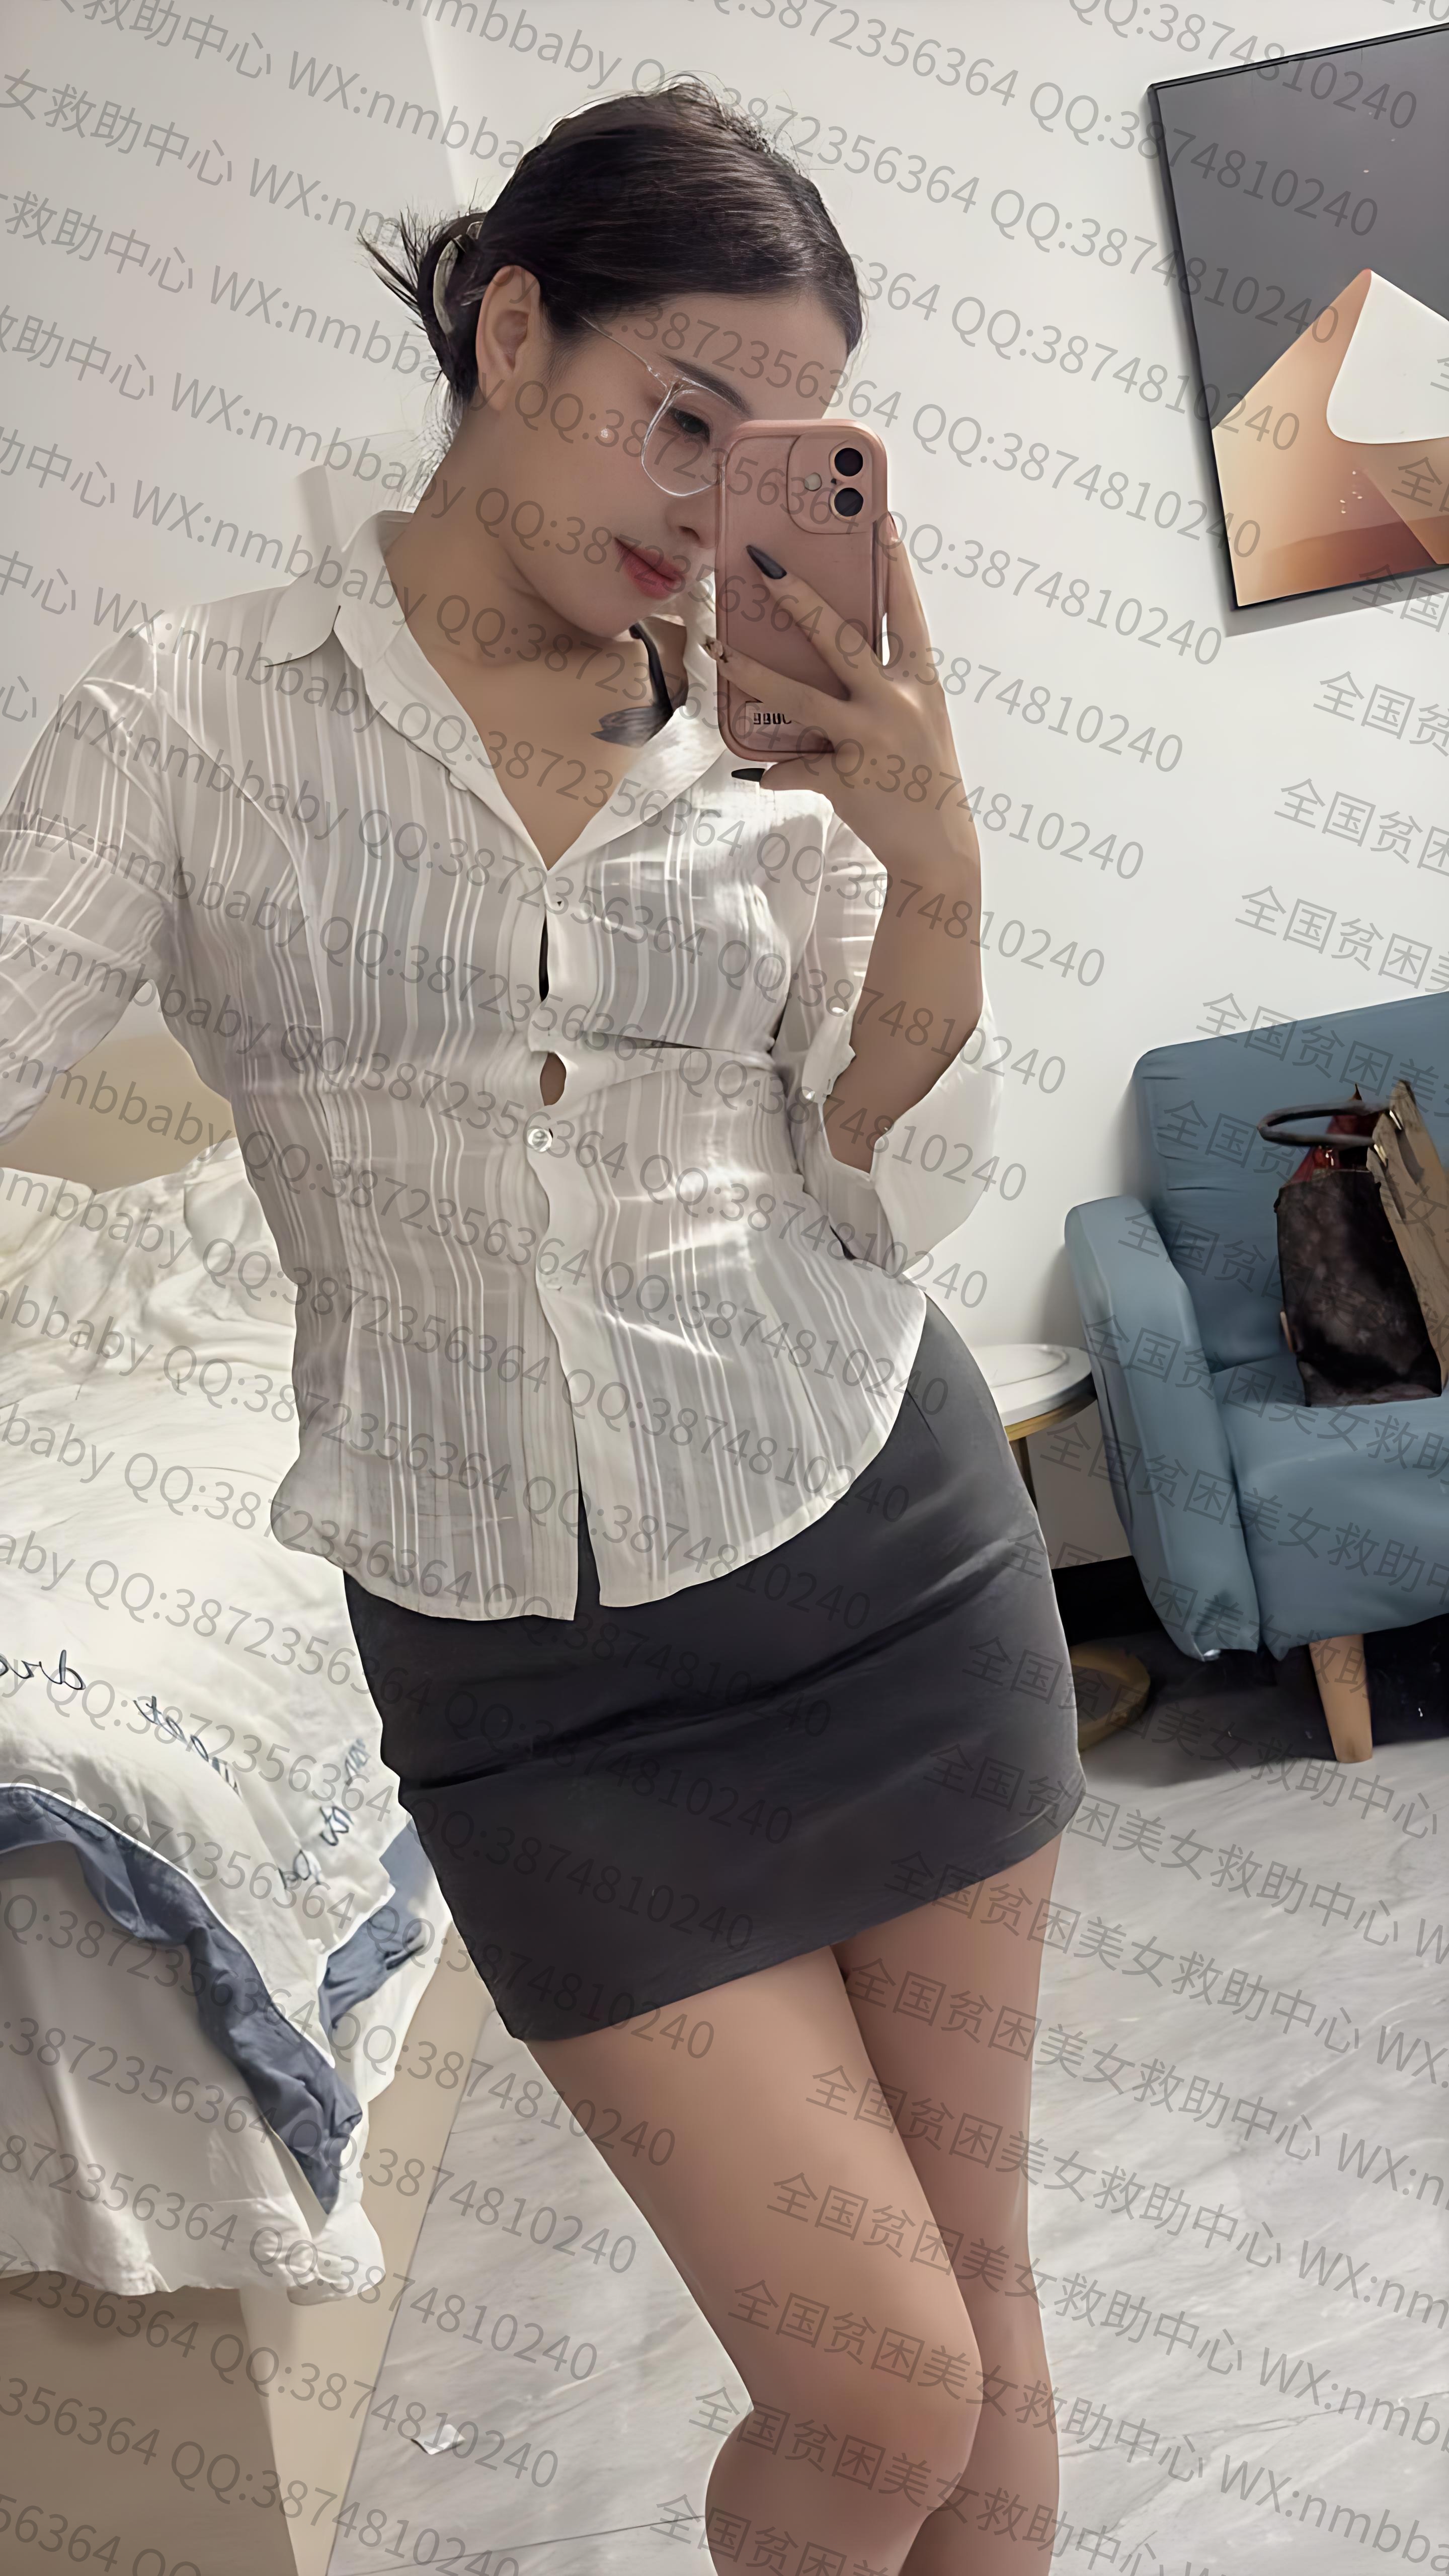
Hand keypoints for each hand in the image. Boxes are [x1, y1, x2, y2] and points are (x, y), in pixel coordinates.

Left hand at [705, 516, 979, 880]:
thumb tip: (834, 662)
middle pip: (841, 638)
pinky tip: (757, 770)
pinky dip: (778, 770)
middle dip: (800, 598)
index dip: (892, 565)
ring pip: (800, 695)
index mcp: (921, 682)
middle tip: (763, 565)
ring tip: (719, 649)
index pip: (906, 612)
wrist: (938, 851)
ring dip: (753, 670)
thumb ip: (881, 691)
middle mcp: (897, 702)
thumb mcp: (917, 723)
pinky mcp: (847, 776)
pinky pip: (795, 766)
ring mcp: (870, 737)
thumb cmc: (923, 781)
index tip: (877, 520)